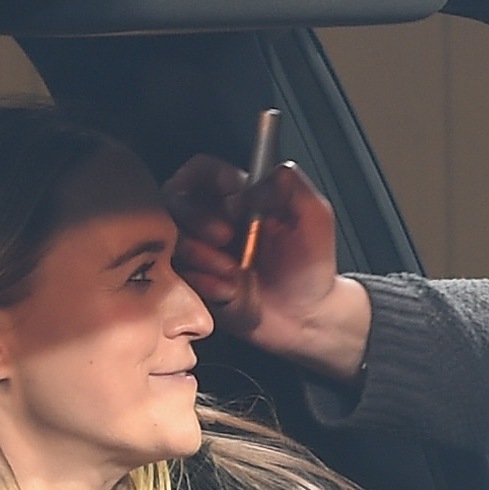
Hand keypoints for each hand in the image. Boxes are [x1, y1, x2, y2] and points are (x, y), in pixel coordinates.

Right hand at [162, 150, 370, 379]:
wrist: (306, 318)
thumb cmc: (311, 268)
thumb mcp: (315, 217)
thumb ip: (292, 185)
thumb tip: (254, 183)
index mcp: (239, 199)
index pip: (203, 171)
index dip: (208, 178)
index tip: (232, 196)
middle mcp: (214, 222)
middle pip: (176, 201)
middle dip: (197, 218)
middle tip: (226, 235)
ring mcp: (202, 254)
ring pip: (174, 240)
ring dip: (202, 255)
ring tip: (233, 271)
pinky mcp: (196, 284)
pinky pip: (179, 277)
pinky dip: (204, 284)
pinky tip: (231, 291)